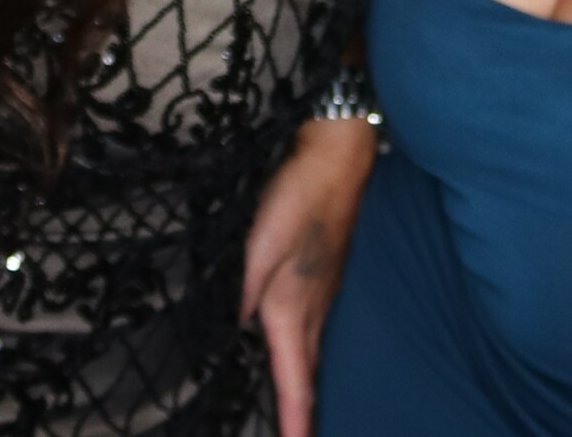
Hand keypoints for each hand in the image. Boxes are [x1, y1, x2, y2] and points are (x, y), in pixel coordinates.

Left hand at [241, 116, 376, 436]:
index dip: (294, 422)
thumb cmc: (297, 199)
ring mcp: (323, 297)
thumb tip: (234, 332)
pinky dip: (305, 359)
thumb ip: (244, 289)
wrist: (337, 161)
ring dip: (303, 390)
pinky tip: (296, 358)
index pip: (294, 382)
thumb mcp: (259, 242)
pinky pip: (313, 335)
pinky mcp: (322, 281)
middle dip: (301, 416)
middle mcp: (313, 312)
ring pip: (311, 357)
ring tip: (296, 418)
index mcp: (292, 309)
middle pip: (306, 378)